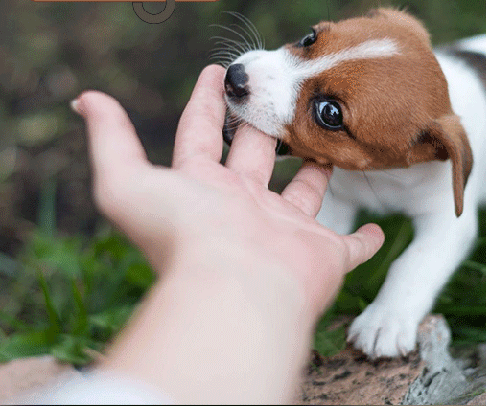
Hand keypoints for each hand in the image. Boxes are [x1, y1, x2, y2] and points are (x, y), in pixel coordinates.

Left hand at [72, 64, 383, 316]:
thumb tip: (85, 99)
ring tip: (321, 142)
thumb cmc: (186, 240)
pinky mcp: (324, 256)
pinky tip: (377, 229)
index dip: (205, 102)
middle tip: (277, 95)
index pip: (202, 135)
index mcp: (204, 189)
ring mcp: (286, 233)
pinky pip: (352, 246)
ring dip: (313, 171)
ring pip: (305, 193)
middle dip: (263, 125)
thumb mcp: (128, 183)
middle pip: (256, 157)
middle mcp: (245, 209)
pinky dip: (366, 240)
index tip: (217, 74)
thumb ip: (110, 140)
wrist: (237, 294)